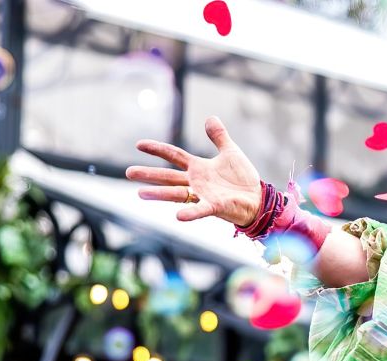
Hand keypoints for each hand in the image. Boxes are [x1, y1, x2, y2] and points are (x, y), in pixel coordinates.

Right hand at [126, 116, 261, 226]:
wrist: (258, 198)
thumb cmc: (243, 179)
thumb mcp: (231, 152)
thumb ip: (219, 137)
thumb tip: (210, 118)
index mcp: (198, 167)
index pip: (174, 155)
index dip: (158, 149)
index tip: (139, 144)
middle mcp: (196, 182)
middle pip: (168, 177)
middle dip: (149, 175)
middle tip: (128, 172)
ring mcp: (204, 195)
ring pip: (177, 194)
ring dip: (160, 194)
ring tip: (140, 193)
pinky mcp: (215, 207)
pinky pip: (200, 209)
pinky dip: (190, 213)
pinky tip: (178, 217)